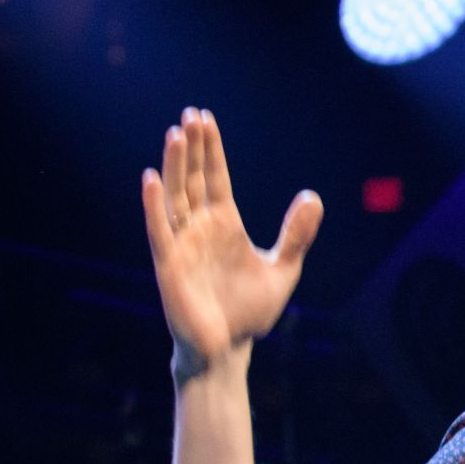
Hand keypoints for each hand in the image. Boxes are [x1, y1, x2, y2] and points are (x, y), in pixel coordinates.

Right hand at [141, 108, 321, 381]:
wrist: (229, 349)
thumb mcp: (283, 268)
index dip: (212, 150)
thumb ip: (297, 234)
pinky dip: (154, 205)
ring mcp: (182, 244)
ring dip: (174, 166)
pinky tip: (151, 178)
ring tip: (175, 134)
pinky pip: (160, 230)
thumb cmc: (250, 312)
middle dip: (192, 148)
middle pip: (194, 179)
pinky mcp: (168, 265)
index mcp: (225, 225)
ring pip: (175, 197)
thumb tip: (313, 196)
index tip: (206, 118)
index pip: (216, 178)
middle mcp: (200, 229)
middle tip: (191, 114)